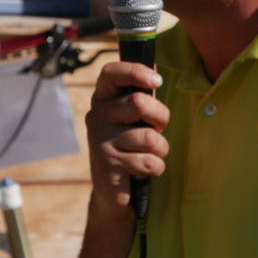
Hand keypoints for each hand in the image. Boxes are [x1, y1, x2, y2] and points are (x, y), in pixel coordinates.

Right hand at [85, 61, 169, 217]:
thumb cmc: (130, 148)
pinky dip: (156, 168)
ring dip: (160, 149)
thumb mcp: (135, 118)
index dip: (136, 71)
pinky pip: (148, 162)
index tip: (157, 80)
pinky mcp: (107, 166)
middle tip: (157, 130)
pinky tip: (145, 171)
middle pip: (138, 102)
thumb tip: (155, 66)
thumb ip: (142, 95)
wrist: (114, 192)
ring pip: (149, 137)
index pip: (111, 72)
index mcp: (103, 100)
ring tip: (151, 154)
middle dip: (161, 117)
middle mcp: (97, 117)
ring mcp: (99, 141)